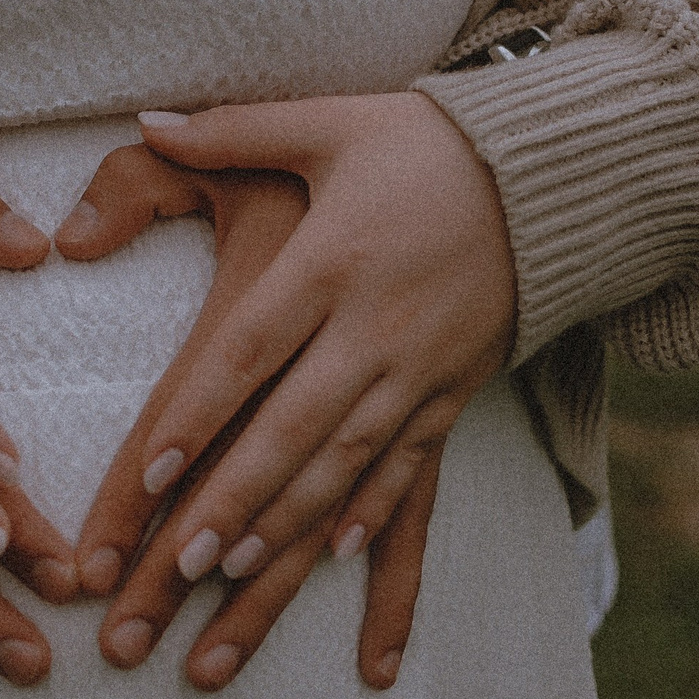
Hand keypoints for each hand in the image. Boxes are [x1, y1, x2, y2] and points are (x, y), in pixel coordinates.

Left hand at [67, 96, 515, 686]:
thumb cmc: (423, 141)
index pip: (253, 348)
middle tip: (178, 564)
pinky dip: (379, 516)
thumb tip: (144, 120)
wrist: (555, 171)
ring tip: (232, 579)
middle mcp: (378, 325)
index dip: (201, 414)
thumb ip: (230, 128)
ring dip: (291, 524)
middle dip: (236, 501)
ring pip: (349, 463)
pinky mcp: (458, 389)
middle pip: (295, 428)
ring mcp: (424, 367)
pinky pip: (415, 466)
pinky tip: (341, 558)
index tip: (152, 474)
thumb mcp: (329, 121)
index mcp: (333, 259)